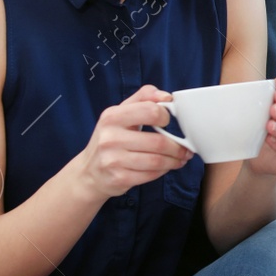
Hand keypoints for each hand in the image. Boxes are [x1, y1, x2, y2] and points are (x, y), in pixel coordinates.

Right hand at [72, 84, 191, 199]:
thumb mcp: (120, 113)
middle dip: (178, 147)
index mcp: (112, 117)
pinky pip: (151, 175)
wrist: (89, 172)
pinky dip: (163, 171)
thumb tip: (166, 96)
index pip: (150, 111)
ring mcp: (113, 160)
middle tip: (186, 149)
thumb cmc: (110, 138)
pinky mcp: (119, 178)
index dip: (165, 116)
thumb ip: (143, 98)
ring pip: (157, 161)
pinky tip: (166, 167)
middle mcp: (110, 138)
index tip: (169, 121)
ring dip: (174, 161)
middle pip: (158, 141)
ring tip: (180, 159)